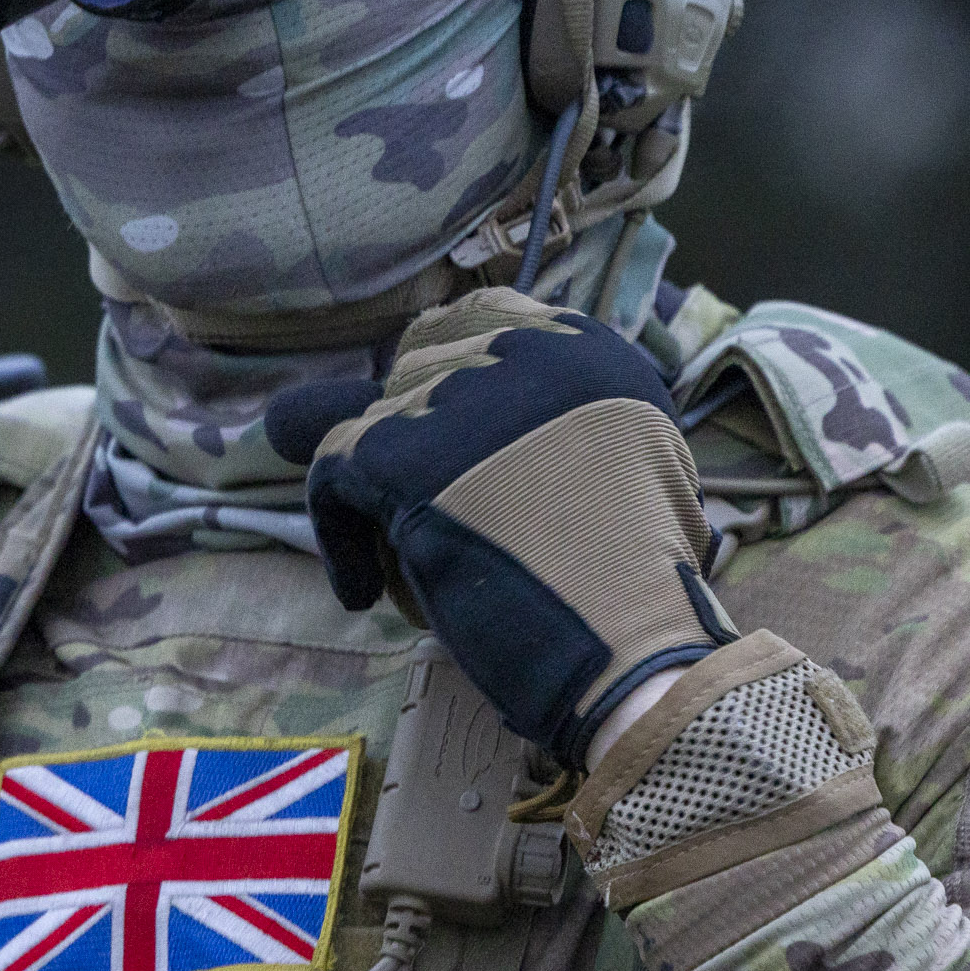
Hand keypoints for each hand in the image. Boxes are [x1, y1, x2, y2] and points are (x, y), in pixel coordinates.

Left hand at [261, 289, 735, 766]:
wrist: (629, 651)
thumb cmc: (638, 584)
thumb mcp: (629, 464)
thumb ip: (558, 418)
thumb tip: (469, 412)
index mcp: (586, 348)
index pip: (482, 319)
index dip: (453, 376)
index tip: (452, 437)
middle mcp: (522, 351)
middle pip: (419, 361)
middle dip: (417, 429)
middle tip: (432, 503)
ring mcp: (457, 397)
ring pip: (374, 417)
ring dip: (382, 484)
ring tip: (411, 551)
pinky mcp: (401, 451)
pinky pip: (331, 471)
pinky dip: (337, 534)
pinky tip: (362, 589)